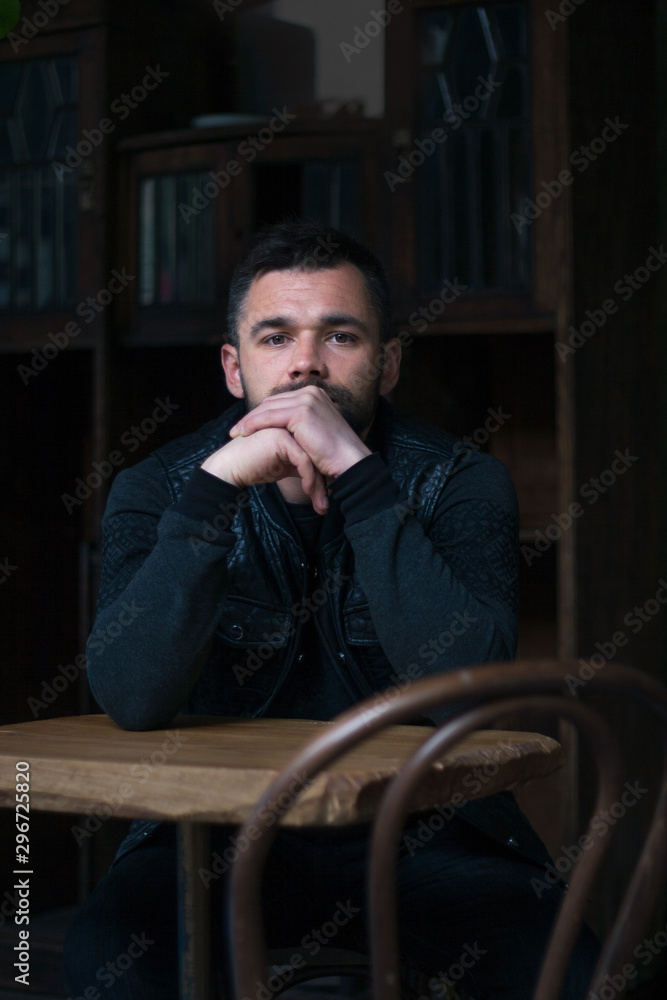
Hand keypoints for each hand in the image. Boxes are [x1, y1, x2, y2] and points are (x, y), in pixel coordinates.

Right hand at [201, 427, 328, 513]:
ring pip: (312, 457)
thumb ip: (301, 464)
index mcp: (293, 429)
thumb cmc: (254, 467)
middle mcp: (291, 426)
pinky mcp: (281, 438)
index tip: (325, 496)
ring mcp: (286, 429)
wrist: (231, 468)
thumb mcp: (284, 466)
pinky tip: (307, 491)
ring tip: (321, 504)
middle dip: (323, 482)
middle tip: (325, 505)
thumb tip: (322, 476)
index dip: (322, 475)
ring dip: (318, 484)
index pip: (315, 451)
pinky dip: (308, 478)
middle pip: (316, 454)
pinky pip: (303, 460)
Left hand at [228, 386, 370, 479]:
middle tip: (237, 429)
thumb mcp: (315, 434)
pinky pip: (269, 417)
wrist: (349, 462)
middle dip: (252, 416)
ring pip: (267, 408)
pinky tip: (243, 433)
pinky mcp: (301, 412)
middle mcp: (311, 392)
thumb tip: (283, 431)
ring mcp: (307, 399)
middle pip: (271, 402)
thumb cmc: (333, 455)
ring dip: (249, 420)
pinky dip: (253, 424)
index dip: (261, 413)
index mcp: (315, 394)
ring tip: (236, 433)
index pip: (280, 401)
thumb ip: (300, 427)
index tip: (247, 426)